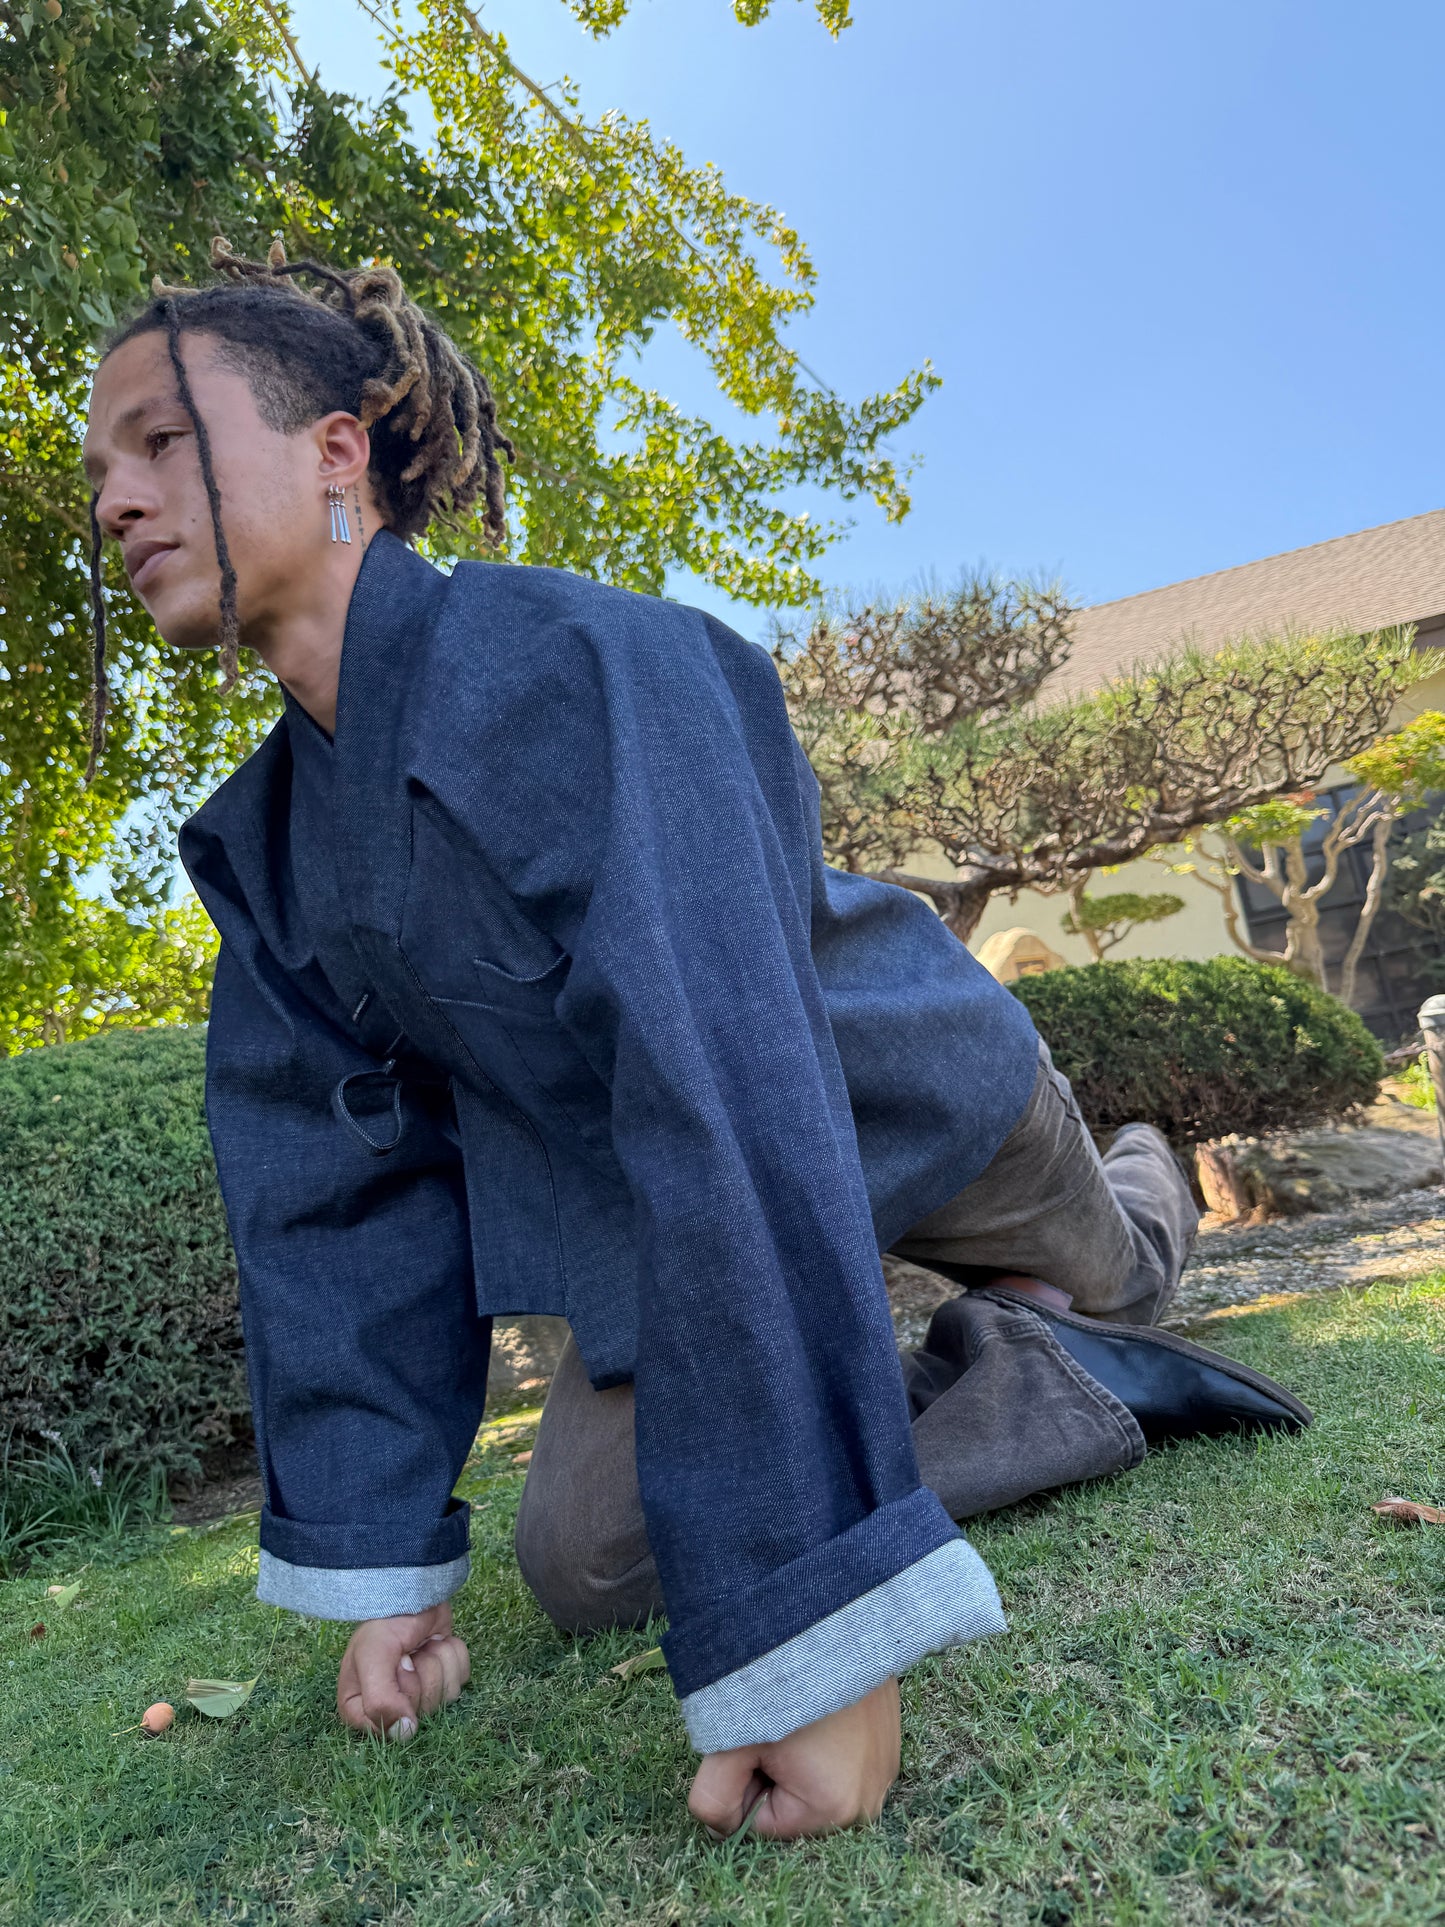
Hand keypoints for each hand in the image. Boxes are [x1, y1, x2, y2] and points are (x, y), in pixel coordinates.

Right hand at [336, 1603, 470, 1741]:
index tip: (398, 1669)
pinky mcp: (445, 1676)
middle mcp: (389, 1705)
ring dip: (438, 1662)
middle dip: (421, 1675)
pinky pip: (461, 1679)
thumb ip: (381, 1701)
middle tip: (409, 1653)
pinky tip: (439, 1641)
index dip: (397, 1699)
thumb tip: (405, 1734)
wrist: (412, 1588)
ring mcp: (420, 1692)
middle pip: (420, 1713)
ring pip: (444, 1697)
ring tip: (423, 1645)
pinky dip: (454, 1655)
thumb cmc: (384, 1622)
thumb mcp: (372, 1657)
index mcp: (360, 1707)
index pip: (385, 1729)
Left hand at [688, 1676, 900, 1840]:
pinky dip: (826, 1739)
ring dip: (800, 1754)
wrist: (830, 1613)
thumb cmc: (778, 1678)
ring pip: (816, 1780)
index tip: (753, 1737)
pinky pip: (844, 1758)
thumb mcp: (730, 1743)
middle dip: (773, 1770)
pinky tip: (822, 1703)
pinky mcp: (891, 1741)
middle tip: (775, 1718)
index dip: (743, 1782)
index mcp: (833, 1811)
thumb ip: (712, 1798)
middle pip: (793, 1805)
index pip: (762, 1823)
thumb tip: (718, 1828)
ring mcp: (887, 1769)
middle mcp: (870, 1801)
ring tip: (800, 1707)